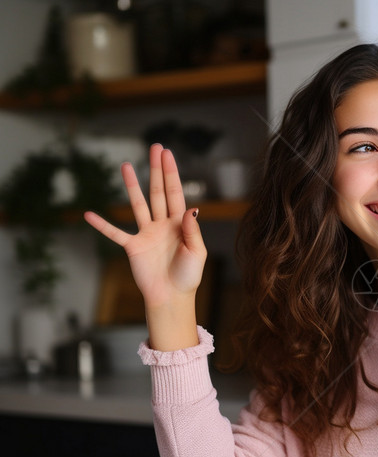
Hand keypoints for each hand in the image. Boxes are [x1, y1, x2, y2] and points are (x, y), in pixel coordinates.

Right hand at [84, 144, 206, 349]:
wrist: (172, 297)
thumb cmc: (188, 276)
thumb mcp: (197, 252)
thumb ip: (192, 230)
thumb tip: (191, 208)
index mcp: (180, 224)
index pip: (175, 193)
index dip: (171, 173)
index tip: (167, 154)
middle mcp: (162, 224)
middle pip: (158, 192)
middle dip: (156, 170)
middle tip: (155, 147)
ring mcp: (146, 234)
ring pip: (137, 204)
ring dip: (132, 185)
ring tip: (125, 165)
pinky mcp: (133, 247)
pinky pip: (115, 233)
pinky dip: (102, 225)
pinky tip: (89, 214)